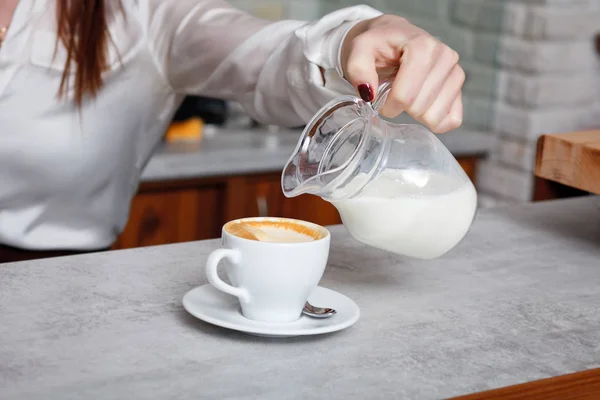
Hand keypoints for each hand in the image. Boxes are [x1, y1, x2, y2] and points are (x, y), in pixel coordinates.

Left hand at [341, 15, 464, 132]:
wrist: (393, 37)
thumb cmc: (377, 45)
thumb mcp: (359, 50)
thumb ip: (358, 70)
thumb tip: (369, 94)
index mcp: (423, 47)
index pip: (405, 96)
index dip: (387, 106)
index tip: (379, 99)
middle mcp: (445, 57)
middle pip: (420, 107)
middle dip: (401, 108)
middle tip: (392, 93)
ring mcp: (456, 72)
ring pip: (435, 116)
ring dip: (416, 115)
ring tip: (407, 95)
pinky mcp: (459, 89)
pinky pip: (452, 120)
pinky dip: (435, 121)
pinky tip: (422, 109)